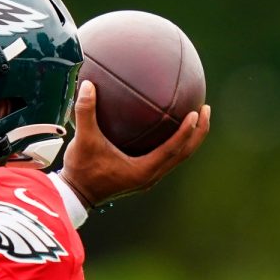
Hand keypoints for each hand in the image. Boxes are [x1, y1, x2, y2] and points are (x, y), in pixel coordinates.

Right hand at [60, 80, 210, 207]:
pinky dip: (172, 142)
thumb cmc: (81, 170)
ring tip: (195, 117)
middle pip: (184, 153)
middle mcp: (150, 176)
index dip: (187, 131)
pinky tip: (165, 127)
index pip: (173, 148)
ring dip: (188, 138)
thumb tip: (88, 85)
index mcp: (143, 170)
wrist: (75, 194)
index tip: (197, 111)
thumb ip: (86, 112)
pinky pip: (165, 156)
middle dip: (198, 132)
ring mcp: (147, 177)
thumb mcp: (83, 140)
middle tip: (205, 109)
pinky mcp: (141, 176)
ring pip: (177, 157)